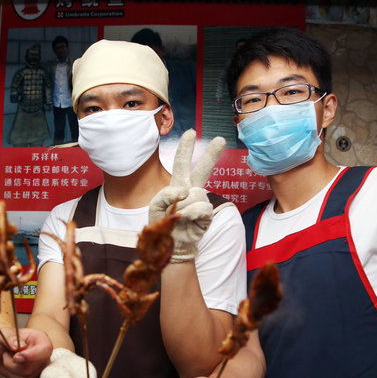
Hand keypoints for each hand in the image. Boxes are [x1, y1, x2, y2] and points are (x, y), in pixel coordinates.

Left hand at [0, 327, 52, 377]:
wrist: (3, 349)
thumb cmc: (5, 339)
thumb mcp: (4, 334)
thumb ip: (11, 339)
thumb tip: (19, 347)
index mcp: (41, 340)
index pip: (45, 350)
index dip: (31, 356)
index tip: (16, 357)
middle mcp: (44, 355)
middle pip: (31, 368)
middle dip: (12, 364)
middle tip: (6, 354)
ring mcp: (41, 369)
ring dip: (11, 370)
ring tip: (9, 360)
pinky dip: (12, 377)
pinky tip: (12, 368)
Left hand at [149, 129, 225, 262]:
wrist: (170, 245)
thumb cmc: (162, 224)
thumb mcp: (155, 206)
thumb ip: (165, 194)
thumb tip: (185, 190)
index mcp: (178, 185)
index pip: (182, 163)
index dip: (186, 148)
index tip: (191, 132)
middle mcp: (192, 190)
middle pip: (203, 169)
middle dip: (212, 154)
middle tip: (220, 139)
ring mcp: (201, 202)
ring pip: (196, 193)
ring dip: (183, 204)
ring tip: (178, 215)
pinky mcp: (207, 214)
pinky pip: (201, 207)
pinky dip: (190, 213)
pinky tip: (186, 219)